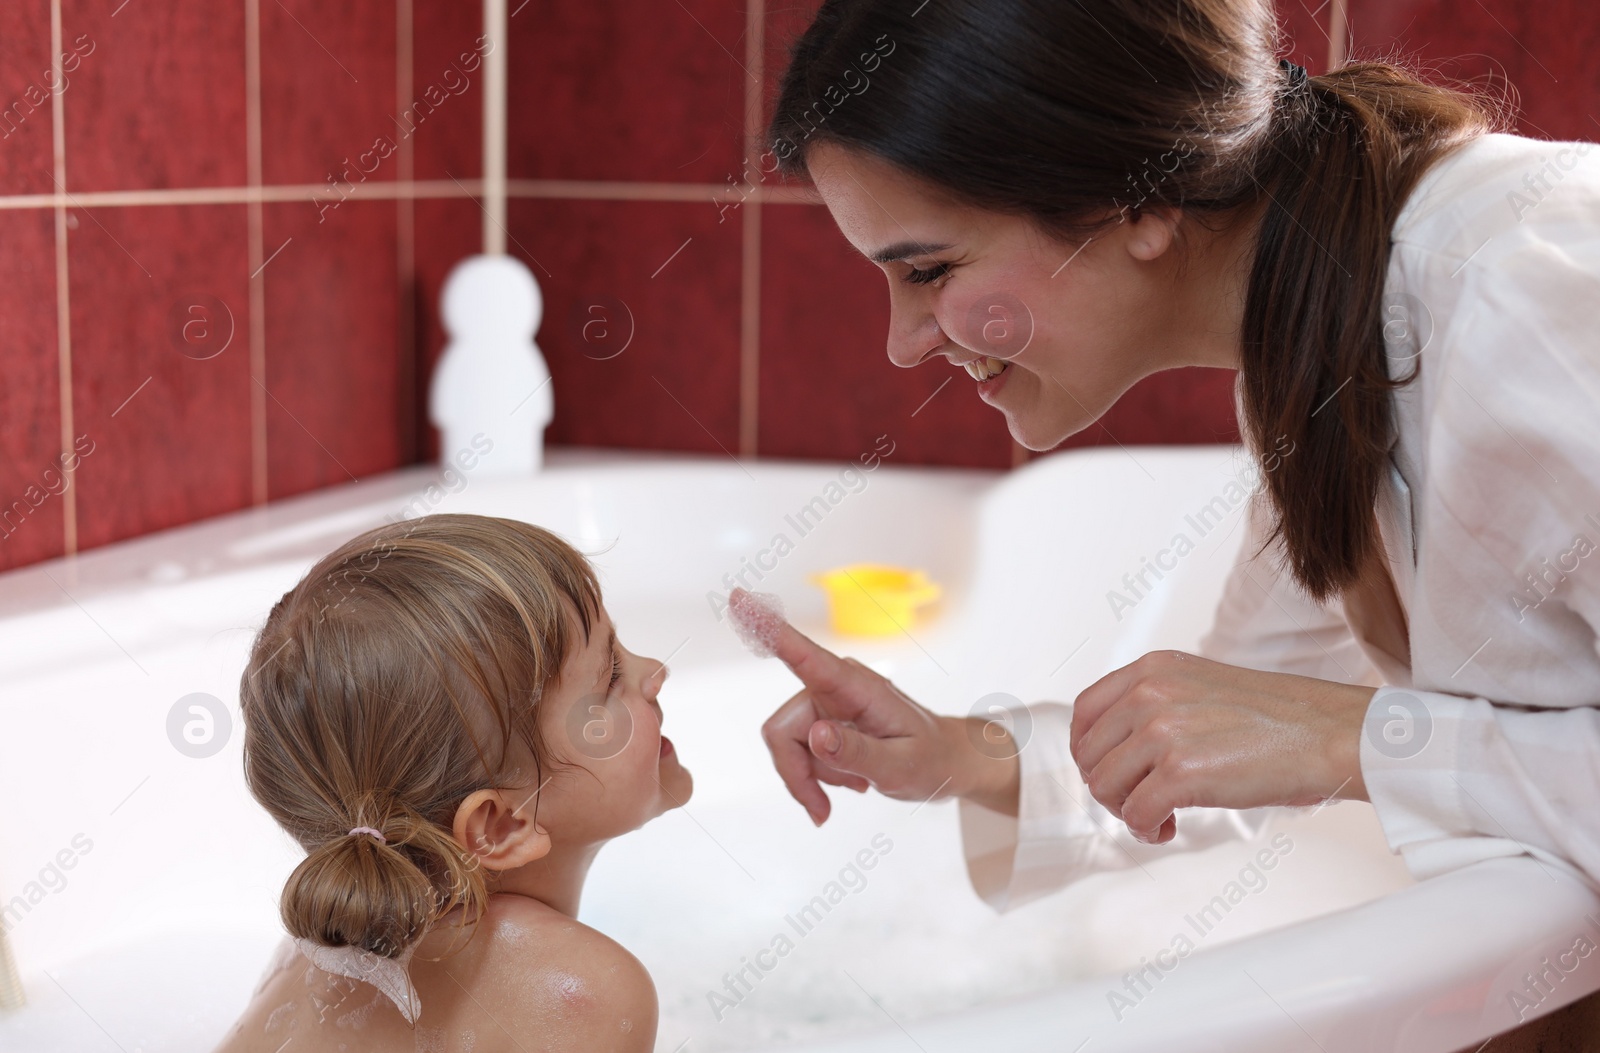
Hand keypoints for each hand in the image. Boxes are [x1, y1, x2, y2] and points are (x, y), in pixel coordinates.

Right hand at [739, 588, 1019, 824]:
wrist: (945, 762)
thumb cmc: (931, 759)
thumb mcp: (901, 767)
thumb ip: (858, 752)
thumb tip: (814, 736)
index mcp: (855, 686)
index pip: (803, 655)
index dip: (768, 629)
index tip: (739, 598)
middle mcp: (832, 686)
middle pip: (782, 731)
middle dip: (797, 774)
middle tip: (822, 809)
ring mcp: (825, 701)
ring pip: (788, 746)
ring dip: (813, 777)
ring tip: (858, 784)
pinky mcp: (822, 718)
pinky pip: (798, 752)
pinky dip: (817, 776)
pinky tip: (852, 780)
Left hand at [1070, 650, 1373, 843]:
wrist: (1331, 734)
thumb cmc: (1276, 720)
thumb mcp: (1202, 687)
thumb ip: (1157, 704)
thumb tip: (1115, 749)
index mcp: (1153, 669)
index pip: (1085, 712)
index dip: (1090, 751)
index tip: (1113, 774)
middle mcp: (1150, 693)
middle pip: (1089, 755)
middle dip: (1110, 788)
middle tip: (1143, 802)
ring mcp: (1163, 730)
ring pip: (1104, 787)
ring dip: (1126, 812)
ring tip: (1160, 816)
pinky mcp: (1181, 772)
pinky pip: (1135, 814)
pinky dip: (1147, 830)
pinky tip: (1170, 828)